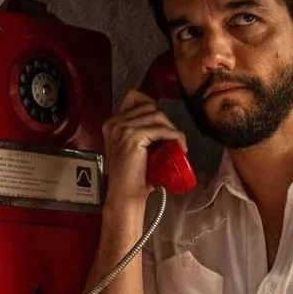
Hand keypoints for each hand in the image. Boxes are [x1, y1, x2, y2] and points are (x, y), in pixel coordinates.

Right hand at [102, 88, 186, 207]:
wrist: (125, 196)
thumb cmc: (133, 177)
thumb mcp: (134, 148)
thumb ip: (141, 132)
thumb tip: (164, 125)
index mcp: (112, 123)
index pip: (134, 97)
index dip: (152, 106)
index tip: (163, 123)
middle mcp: (115, 123)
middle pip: (150, 106)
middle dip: (166, 121)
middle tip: (173, 138)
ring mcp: (123, 129)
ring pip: (158, 116)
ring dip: (172, 129)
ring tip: (178, 144)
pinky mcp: (133, 137)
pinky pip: (162, 130)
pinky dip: (175, 137)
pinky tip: (180, 147)